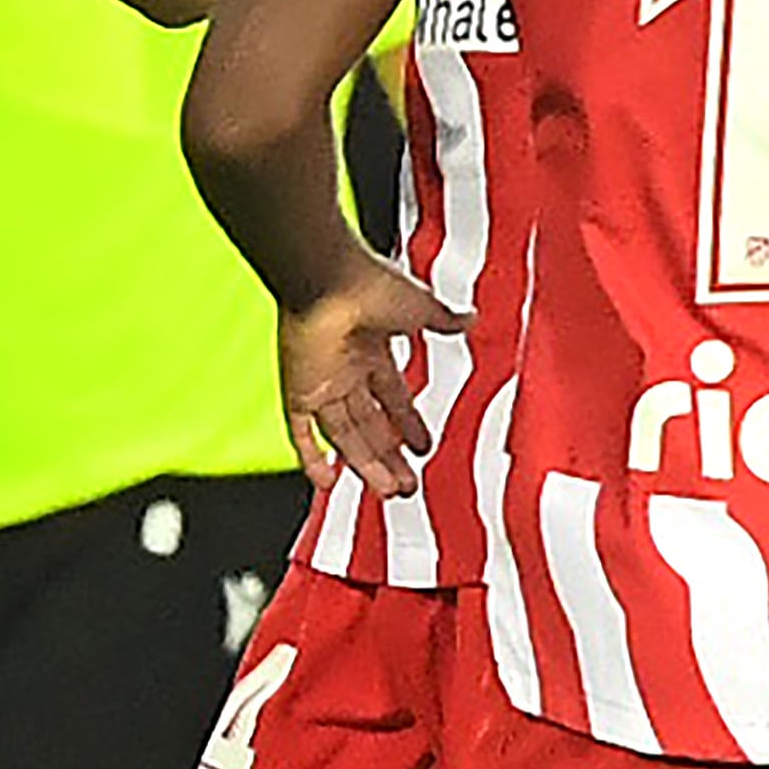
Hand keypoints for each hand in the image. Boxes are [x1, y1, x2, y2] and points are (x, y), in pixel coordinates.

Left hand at [279, 255, 465, 496]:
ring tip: (390, 491)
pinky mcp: (297, 391)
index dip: (408, 422)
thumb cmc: (370, 282)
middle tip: (406, 484)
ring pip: (345, 436)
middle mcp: (345, 369)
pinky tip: (325, 482)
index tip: (422, 445)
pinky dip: (311, 458)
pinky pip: (301, 434)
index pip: (392, 396)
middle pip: (370, 424)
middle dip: (390, 456)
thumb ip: (444, 319)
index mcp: (373, 347)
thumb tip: (471, 318)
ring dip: (367, 465)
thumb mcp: (421, 306)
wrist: (328, 277)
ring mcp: (320, 383)